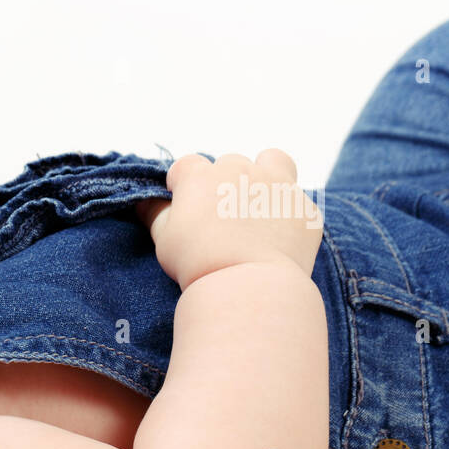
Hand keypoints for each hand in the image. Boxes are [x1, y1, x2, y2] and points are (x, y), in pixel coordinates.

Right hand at [134, 149, 322, 289]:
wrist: (249, 287)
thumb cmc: (197, 263)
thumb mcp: (165, 239)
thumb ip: (155, 214)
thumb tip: (143, 202)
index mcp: (201, 176)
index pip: (187, 165)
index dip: (182, 183)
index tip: (182, 202)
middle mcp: (241, 171)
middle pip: (230, 162)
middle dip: (224, 181)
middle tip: (220, 215)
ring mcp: (277, 186)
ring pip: (272, 161)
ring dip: (264, 174)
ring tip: (257, 205)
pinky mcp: (304, 209)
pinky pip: (296, 201)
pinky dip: (286, 214)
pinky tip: (277, 238)